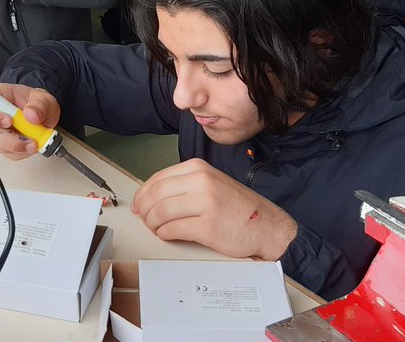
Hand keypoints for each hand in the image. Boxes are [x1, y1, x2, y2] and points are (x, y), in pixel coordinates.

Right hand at [0, 84, 61, 159]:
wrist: (42, 115)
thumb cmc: (37, 103)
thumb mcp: (44, 99)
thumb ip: (39, 105)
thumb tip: (31, 115)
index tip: (9, 121)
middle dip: (9, 139)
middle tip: (28, 139)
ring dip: (19, 147)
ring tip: (35, 141)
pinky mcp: (2, 145)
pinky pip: (9, 153)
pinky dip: (22, 152)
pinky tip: (31, 144)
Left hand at [131, 158, 297, 259]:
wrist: (267, 226)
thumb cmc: (238, 207)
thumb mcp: (211, 183)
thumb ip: (184, 186)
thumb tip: (149, 197)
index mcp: (199, 168)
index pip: (158, 179)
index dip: (142, 194)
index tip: (138, 204)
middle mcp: (201, 182)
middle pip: (155, 195)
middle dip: (144, 210)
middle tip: (144, 219)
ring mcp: (205, 203)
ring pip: (160, 213)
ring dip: (153, 224)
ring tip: (157, 229)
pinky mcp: (207, 226)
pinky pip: (172, 230)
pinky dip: (164, 234)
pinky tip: (168, 235)